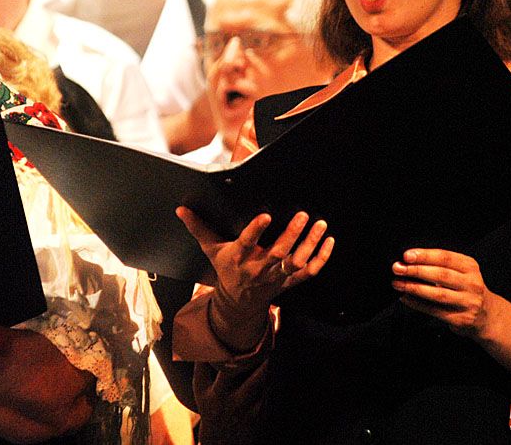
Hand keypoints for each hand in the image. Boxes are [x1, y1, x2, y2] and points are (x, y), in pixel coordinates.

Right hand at [178, 206, 332, 321]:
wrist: (239, 302)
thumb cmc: (226, 269)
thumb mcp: (210, 249)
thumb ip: (198, 227)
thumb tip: (181, 209)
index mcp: (238, 258)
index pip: (246, 243)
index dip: (256, 231)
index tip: (265, 215)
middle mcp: (259, 268)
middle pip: (278, 253)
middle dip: (291, 235)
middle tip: (302, 215)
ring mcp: (277, 276)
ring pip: (296, 262)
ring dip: (310, 244)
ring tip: (320, 224)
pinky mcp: (290, 281)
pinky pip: (309, 272)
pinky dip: (321, 258)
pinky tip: (328, 241)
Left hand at [392, 248, 499, 338]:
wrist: (487, 316)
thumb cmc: (466, 289)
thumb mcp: (462, 272)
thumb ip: (441, 265)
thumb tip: (409, 261)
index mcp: (470, 267)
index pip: (445, 257)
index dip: (425, 255)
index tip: (407, 255)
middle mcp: (472, 283)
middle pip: (441, 275)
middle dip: (416, 271)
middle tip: (398, 268)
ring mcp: (468, 302)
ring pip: (438, 294)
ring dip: (414, 288)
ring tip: (398, 283)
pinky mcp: (461, 319)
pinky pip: (435, 311)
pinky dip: (417, 304)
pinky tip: (406, 298)